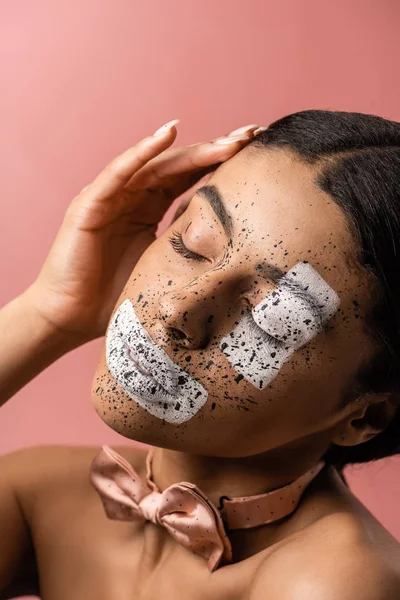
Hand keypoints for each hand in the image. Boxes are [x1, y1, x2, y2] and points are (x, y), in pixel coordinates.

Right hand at [24, 121, 259, 345]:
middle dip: (217, 149)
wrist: (71, 318)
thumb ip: (186, 243)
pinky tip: (168, 134)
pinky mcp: (90, 204)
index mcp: (149, 209)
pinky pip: (119, 173)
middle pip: (179, 166)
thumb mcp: (164, 264)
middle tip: (253, 134)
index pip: (189, 179)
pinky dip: (142, 152)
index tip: (256, 151)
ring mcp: (111, 197)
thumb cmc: (116, 297)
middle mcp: (132, 196)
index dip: (220, 163)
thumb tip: (233, 241)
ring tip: (229, 139)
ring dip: (193, 149)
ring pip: (156, 164)